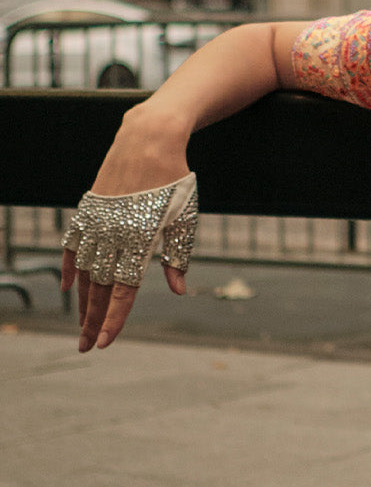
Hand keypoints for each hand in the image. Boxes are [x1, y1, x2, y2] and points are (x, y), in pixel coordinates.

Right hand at [62, 110, 196, 350]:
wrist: (150, 139)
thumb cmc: (175, 182)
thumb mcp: (185, 220)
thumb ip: (177, 256)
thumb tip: (179, 290)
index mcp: (140, 239)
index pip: (123, 290)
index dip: (114, 319)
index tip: (105, 343)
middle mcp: (114, 234)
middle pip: (99, 288)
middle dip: (92, 321)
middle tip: (85, 347)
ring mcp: (98, 222)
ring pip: (86, 271)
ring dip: (83, 302)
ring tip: (82, 326)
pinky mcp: (89, 210)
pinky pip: (74, 244)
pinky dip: (71, 266)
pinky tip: (70, 289)